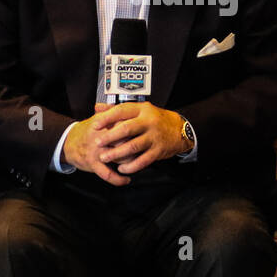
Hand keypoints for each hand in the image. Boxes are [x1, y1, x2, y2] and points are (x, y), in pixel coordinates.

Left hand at [64, 102, 187, 183]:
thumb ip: (117, 109)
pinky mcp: (159, 150)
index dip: (107, 118)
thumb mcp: (139, 110)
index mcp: (142, 110)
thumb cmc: (154, 119)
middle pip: (127, 129)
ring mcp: (154, 137)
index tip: (95, 125)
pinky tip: (122, 169)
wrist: (181, 129)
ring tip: (105, 157)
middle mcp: (148, 122)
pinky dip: (132, 166)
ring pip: (134, 146)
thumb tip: (97, 107)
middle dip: (110, 137)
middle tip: (98, 143)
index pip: (122, 111)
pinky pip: (143, 160)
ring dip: (118, 153)